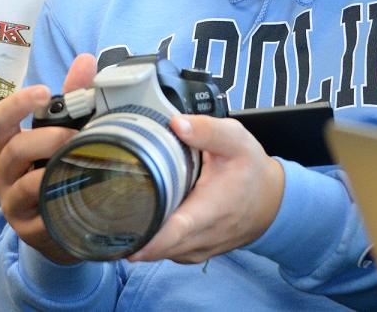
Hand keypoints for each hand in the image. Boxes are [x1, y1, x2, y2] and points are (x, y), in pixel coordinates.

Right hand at [0, 54, 97, 264]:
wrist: (58, 229)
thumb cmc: (56, 173)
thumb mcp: (60, 137)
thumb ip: (71, 100)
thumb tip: (86, 61)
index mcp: (8, 146)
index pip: (0, 118)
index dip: (18, 102)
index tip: (44, 92)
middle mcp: (3, 173)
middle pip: (14, 149)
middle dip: (48, 139)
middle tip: (78, 136)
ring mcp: (13, 204)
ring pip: (25, 183)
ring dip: (55, 170)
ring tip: (82, 163)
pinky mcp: (29, 230)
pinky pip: (40, 214)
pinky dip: (59, 200)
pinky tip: (79, 191)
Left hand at [128, 114, 284, 264]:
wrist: (272, 202)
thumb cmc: (251, 171)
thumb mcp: (236, 141)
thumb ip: (207, 130)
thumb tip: (176, 123)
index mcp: (209, 211)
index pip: (174, 232)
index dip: (147, 238)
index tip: (121, 234)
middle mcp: (201, 237)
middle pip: (157, 247)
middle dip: (131, 234)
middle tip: (104, 213)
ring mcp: (196, 250)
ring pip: (159, 253)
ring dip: (140, 238)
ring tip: (118, 215)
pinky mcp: (193, 253)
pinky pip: (166, 253)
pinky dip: (152, 242)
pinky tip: (140, 222)